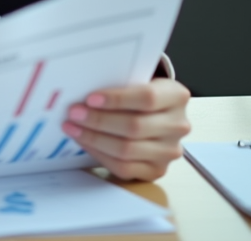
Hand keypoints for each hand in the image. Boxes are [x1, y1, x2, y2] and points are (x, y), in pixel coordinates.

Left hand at [61, 77, 190, 180]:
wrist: (157, 115)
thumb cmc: (140, 94)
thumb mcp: (138, 80)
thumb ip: (119, 82)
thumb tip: (81, 88)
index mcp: (176, 96)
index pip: (147, 97)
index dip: (117, 99)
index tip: (90, 99)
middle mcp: (178, 125)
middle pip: (134, 126)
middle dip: (98, 120)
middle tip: (74, 114)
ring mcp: (169, 151)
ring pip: (127, 149)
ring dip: (94, 138)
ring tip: (73, 127)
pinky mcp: (157, 170)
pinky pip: (124, 167)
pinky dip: (99, 154)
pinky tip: (85, 142)